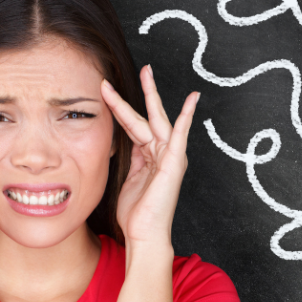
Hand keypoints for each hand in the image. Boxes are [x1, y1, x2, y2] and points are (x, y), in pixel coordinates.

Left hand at [101, 65, 198, 248]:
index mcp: (149, 155)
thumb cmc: (137, 212)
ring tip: (148, 72)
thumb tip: (125, 142)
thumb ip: (131, 158)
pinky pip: (180, 135)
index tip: (109, 90)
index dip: (121, 106)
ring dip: (151, 95)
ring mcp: (169, 156)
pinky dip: (186, 117)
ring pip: (157, 119)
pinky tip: (192, 100)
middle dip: (144, 91)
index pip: (133, 124)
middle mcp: (161, 152)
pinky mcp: (174, 163)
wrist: (144, 234)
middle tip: (143, 67)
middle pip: (148, 115)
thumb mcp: (128, 178)